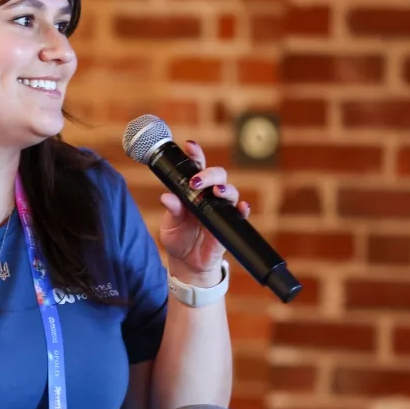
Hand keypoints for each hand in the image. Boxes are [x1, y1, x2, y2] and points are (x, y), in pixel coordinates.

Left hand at [158, 139, 250, 281]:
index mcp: (193, 191)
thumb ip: (172, 210)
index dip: (195, 154)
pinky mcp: (229, 224)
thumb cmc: (178, 238)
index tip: (190, 145)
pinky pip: (240, 214)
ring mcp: (221, 209)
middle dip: (209, 173)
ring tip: (215, 192)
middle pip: (217, 175)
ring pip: (230, 191)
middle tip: (196, 181)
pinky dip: (243, 209)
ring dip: (224, 189)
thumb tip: (166, 197)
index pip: (197, 168)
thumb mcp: (170, 224)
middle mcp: (209, 196)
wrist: (187, 263)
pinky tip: (241, 207)